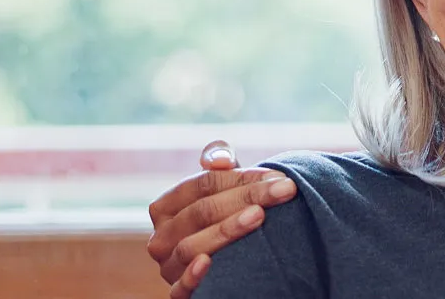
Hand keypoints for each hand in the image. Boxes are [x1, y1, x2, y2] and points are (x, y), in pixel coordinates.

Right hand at [146, 140, 298, 297]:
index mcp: (165, 208)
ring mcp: (169, 267)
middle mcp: (160, 238)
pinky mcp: (179, 293)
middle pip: (201, 211)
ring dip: (227, 229)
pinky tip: (209, 262)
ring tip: (260, 215)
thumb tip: (220, 159)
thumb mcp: (223, 190)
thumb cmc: (228, 218)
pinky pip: (180, 288)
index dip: (240, 177)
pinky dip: (192, 276)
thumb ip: (221, 167)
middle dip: (245, 197)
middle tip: (284, 190)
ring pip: (192, 246)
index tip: (278, 177)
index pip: (201, 184)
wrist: (232, 266)